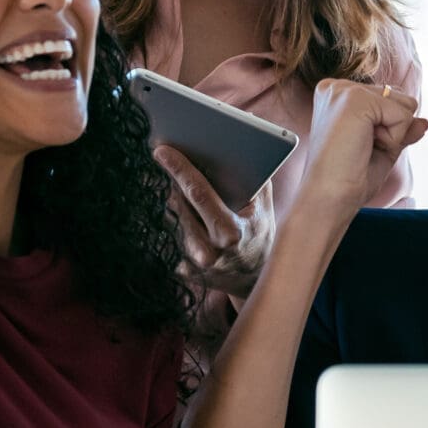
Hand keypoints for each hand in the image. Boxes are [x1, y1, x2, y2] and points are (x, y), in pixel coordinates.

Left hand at [155, 146, 275, 297]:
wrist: (253, 279)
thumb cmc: (259, 235)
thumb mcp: (264, 209)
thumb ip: (254, 181)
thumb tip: (238, 148)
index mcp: (231, 234)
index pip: (199, 194)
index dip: (180, 169)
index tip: (163, 151)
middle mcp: (210, 252)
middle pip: (180, 205)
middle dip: (176, 181)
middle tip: (168, 157)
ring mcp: (194, 264)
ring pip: (175, 218)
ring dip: (180, 202)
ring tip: (188, 192)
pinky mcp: (183, 271)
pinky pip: (174, 234)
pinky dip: (182, 222)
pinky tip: (193, 220)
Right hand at [294, 80, 427, 222]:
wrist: (329, 198)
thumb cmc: (348, 178)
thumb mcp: (382, 148)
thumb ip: (402, 129)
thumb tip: (424, 122)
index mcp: (338, 95)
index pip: (389, 99)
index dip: (388, 130)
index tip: (359, 147)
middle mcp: (338, 87)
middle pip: (400, 99)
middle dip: (392, 130)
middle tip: (361, 149)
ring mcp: (345, 90)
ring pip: (405, 104)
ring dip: (394, 133)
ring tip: (361, 146)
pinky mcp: (355, 98)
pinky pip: (403, 114)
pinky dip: (393, 137)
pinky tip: (364, 146)